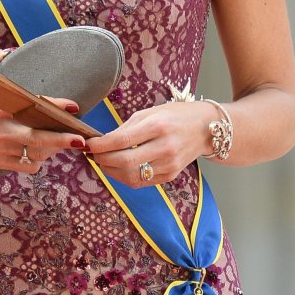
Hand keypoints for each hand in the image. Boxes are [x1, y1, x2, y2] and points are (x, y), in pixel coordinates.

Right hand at [0, 48, 86, 172]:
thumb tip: (8, 50)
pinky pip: (24, 166)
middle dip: (63, 140)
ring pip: (35, 155)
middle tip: (82, 139)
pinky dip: (36, 161)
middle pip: (40, 139)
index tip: (73, 106)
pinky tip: (41, 153)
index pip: (32, 107)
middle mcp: (1, 132)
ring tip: (65, 143)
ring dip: (52, 151)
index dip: (56, 107)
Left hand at [82, 100, 213, 187]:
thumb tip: (103, 141)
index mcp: (158, 126)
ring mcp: (169, 165)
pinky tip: (118, 169)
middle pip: (124, 161)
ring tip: (103, 162)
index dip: (100, 145)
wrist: (206, 129)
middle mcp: (165, 147)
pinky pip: (141, 182)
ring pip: (131, 176)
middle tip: (93, 155)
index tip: (88, 144)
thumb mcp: (151, 112)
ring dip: (111, 171)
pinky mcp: (171, 176)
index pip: (121, 140)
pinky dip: (125, 177)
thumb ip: (126, 127)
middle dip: (103, 160)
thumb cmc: (176, 116)